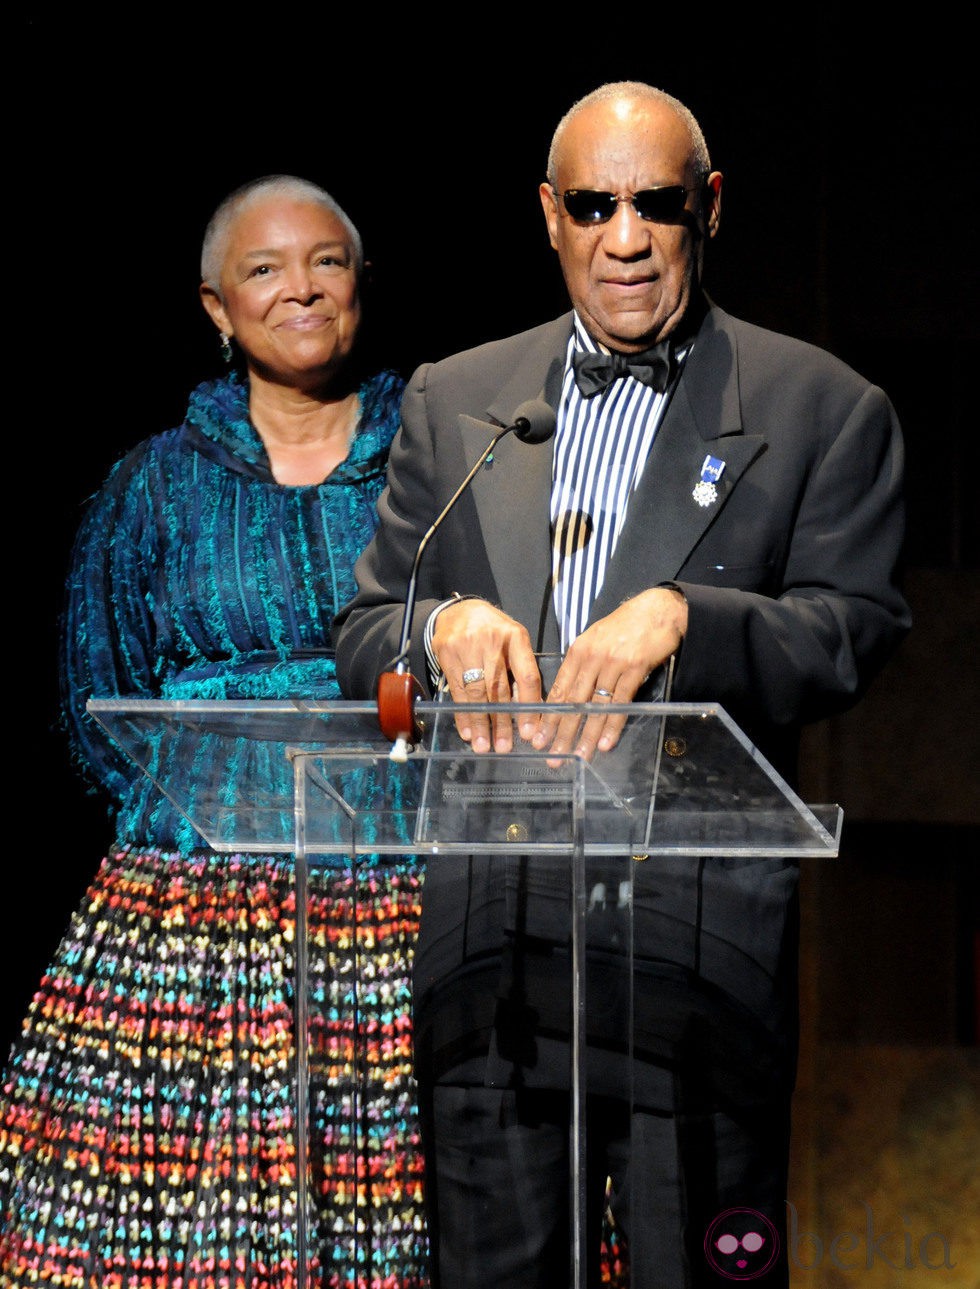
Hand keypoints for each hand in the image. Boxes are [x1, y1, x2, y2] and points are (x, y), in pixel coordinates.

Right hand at [433, 599, 542, 751]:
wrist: (458, 611)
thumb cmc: (493, 631)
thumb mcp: (513, 641)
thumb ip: (521, 669)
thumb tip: (528, 710)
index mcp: (516, 637)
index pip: (526, 675)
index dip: (528, 706)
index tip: (528, 731)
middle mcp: (491, 642)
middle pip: (498, 688)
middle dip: (501, 721)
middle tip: (504, 746)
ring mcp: (466, 648)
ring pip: (475, 693)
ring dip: (480, 723)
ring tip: (484, 746)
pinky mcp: (447, 655)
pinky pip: (456, 691)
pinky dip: (462, 714)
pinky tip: (467, 732)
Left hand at [532, 586, 687, 760]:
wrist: (658, 609)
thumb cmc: (626, 625)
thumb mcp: (596, 638)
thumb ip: (582, 663)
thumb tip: (569, 690)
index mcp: (578, 650)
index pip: (559, 689)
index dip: (549, 716)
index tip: (539, 737)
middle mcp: (592, 657)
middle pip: (573, 701)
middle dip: (561, 731)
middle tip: (552, 755)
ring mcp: (613, 663)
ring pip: (596, 706)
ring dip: (586, 734)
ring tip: (578, 755)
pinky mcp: (635, 668)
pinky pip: (620, 702)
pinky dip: (612, 725)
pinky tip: (605, 742)